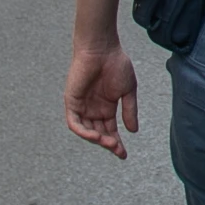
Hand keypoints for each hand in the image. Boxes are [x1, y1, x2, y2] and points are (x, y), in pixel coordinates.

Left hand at [65, 41, 139, 157]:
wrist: (102, 49)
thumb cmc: (116, 64)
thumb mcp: (128, 91)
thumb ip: (129, 111)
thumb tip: (133, 131)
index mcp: (107, 107)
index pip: (110, 130)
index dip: (116, 144)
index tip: (124, 155)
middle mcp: (93, 109)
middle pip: (99, 133)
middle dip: (108, 144)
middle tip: (118, 150)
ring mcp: (82, 106)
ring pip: (86, 131)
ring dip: (97, 139)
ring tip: (109, 142)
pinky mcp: (72, 102)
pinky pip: (75, 123)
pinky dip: (83, 132)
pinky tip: (95, 135)